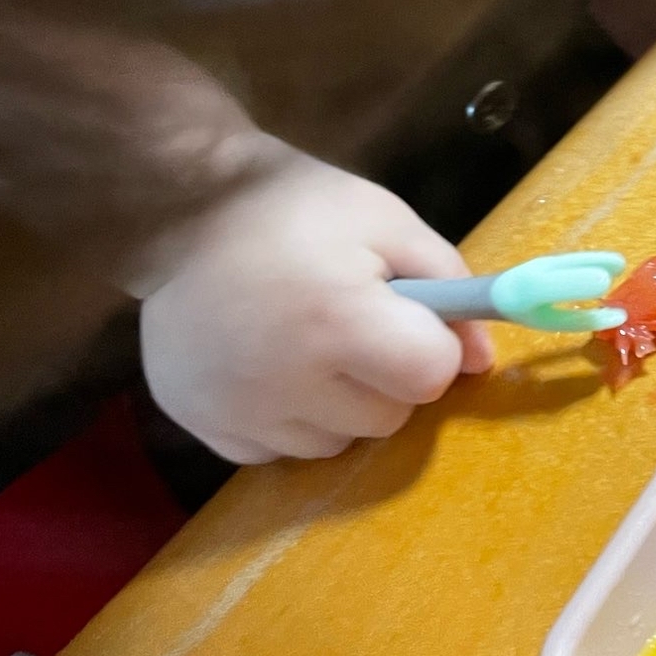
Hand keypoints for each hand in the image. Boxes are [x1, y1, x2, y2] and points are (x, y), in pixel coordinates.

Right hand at [133, 142, 491, 463]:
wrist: (176, 208)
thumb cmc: (292, 205)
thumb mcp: (385, 219)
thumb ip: (448, 282)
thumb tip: (479, 360)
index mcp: (339, 321)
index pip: (428, 377)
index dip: (429, 346)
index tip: (405, 315)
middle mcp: (288, 382)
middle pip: (387, 417)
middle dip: (386, 376)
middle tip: (350, 323)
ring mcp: (241, 412)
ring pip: (336, 441)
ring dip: (338, 404)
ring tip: (303, 342)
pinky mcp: (206, 428)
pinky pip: (279, 450)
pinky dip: (286, 419)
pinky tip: (266, 366)